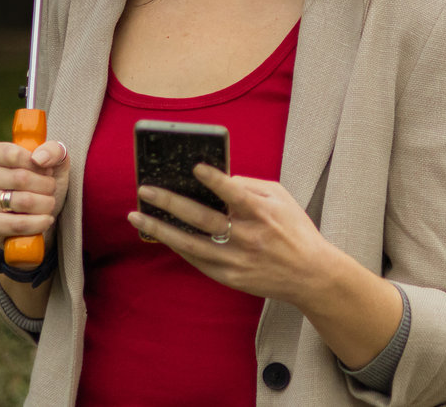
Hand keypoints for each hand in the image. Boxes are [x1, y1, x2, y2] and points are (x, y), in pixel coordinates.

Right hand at [0, 138, 69, 245]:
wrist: (36, 210)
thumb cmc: (41, 178)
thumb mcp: (53, 159)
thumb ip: (52, 150)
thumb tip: (38, 158)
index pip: (14, 155)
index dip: (38, 165)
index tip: (48, 170)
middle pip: (21, 179)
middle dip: (46, 185)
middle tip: (51, 188)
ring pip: (22, 202)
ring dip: (45, 204)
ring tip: (49, 202)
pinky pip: (17, 224)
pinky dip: (38, 223)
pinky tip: (46, 219)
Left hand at [127, 164, 335, 305]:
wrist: (309, 274)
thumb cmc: (293, 229)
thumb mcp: (280, 197)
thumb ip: (248, 185)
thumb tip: (215, 176)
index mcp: (261, 212)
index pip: (234, 193)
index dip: (214, 179)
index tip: (194, 167)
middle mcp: (246, 236)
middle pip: (201, 218)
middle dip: (169, 202)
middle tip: (145, 189)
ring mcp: (235, 260)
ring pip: (189, 243)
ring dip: (160, 228)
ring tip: (137, 216)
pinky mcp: (229, 277)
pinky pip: (196, 260)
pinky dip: (176, 246)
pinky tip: (160, 234)